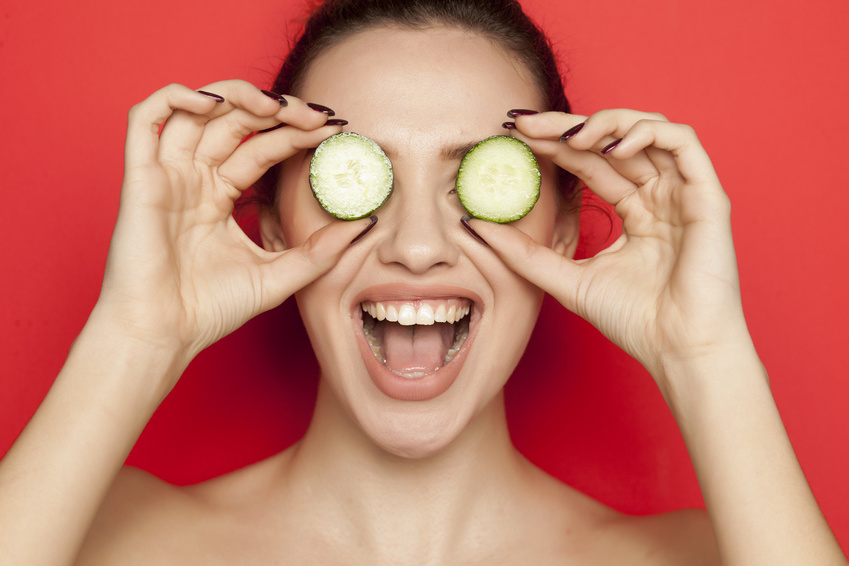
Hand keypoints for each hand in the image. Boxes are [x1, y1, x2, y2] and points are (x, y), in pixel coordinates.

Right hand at [94, 81, 370, 366]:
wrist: (163, 335)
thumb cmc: (209, 309)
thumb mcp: (280, 275)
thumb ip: (321, 250)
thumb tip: (367, 224)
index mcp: (220, 195)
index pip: (263, 147)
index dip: (297, 133)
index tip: (335, 131)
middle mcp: (194, 178)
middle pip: (235, 121)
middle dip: (279, 111)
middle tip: (318, 118)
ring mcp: (167, 175)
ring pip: (196, 110)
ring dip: (237, 95)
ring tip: (278, 106)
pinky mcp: (140, 178)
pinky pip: (145, 119)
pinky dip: (175, 98)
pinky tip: (213, 104)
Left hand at [470, 109, 749, 385]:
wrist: (677, 350)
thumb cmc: (634, 320)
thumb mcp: (565, 278)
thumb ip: (524, 252)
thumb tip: (474, 224)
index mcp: (633, 211)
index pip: (588, 163)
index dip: (552, 145)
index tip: (513, 136)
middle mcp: (657, 196)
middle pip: (611, 142)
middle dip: (565, 127)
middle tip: (523, 124)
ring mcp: (682, 193)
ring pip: (646, 130)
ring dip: (605, 124)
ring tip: (566, 138)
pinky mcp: (708, 195)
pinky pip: (683, 142)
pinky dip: (647, 133)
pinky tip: (612, 147)